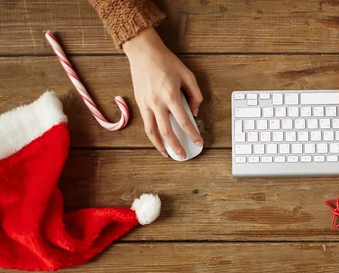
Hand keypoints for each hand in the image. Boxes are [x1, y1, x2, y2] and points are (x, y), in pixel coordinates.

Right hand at [123, 28, 202, 158]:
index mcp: (171, 96)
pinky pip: (146, 123)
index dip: (193, 134)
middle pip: (166, 131)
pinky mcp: (139, 103)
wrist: (143, 52)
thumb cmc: (166, 61)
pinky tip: (158, 139)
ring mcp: (146, 104)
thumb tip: (195, 112)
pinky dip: (152, 135)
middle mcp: (157, 103)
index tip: (199, 142)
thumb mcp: (187, 75)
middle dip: (175, 146)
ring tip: (167, 154)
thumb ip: (195, 95)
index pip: (184, 121)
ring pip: (152, 132)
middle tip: (183, 155)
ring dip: (160, 145)